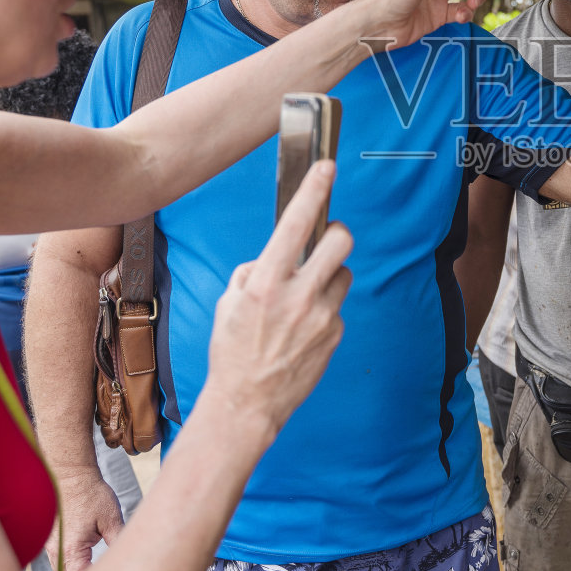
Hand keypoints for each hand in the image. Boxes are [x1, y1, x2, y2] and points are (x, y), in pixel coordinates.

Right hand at [47, 466, 123, 570]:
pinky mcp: (49, 540)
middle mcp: (56, 553)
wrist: (69, 474)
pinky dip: (70, 565)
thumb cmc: (90, 494)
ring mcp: (49, 547)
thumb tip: (125, 560)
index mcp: (72, 551)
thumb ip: (117, 543)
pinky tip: (84, 563)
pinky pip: (59, 561)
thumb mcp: (111, 519)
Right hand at [203, 161, 352, 450]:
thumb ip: (254, 272)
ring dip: (328, 276)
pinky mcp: (335, 335)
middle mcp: (298, 295)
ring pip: (342, 274)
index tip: (326, 167)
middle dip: (337, 232)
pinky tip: (303, 328)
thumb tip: (274, 257)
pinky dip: (324, 309)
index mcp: (266, 282)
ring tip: (305, 296)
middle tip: (327, 237)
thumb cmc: (232, 351)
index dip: (313, 190)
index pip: (296, 224)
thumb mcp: (228, 303)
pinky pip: (337, 306)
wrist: (246, 403)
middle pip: (341, 242)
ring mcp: (321, 317)